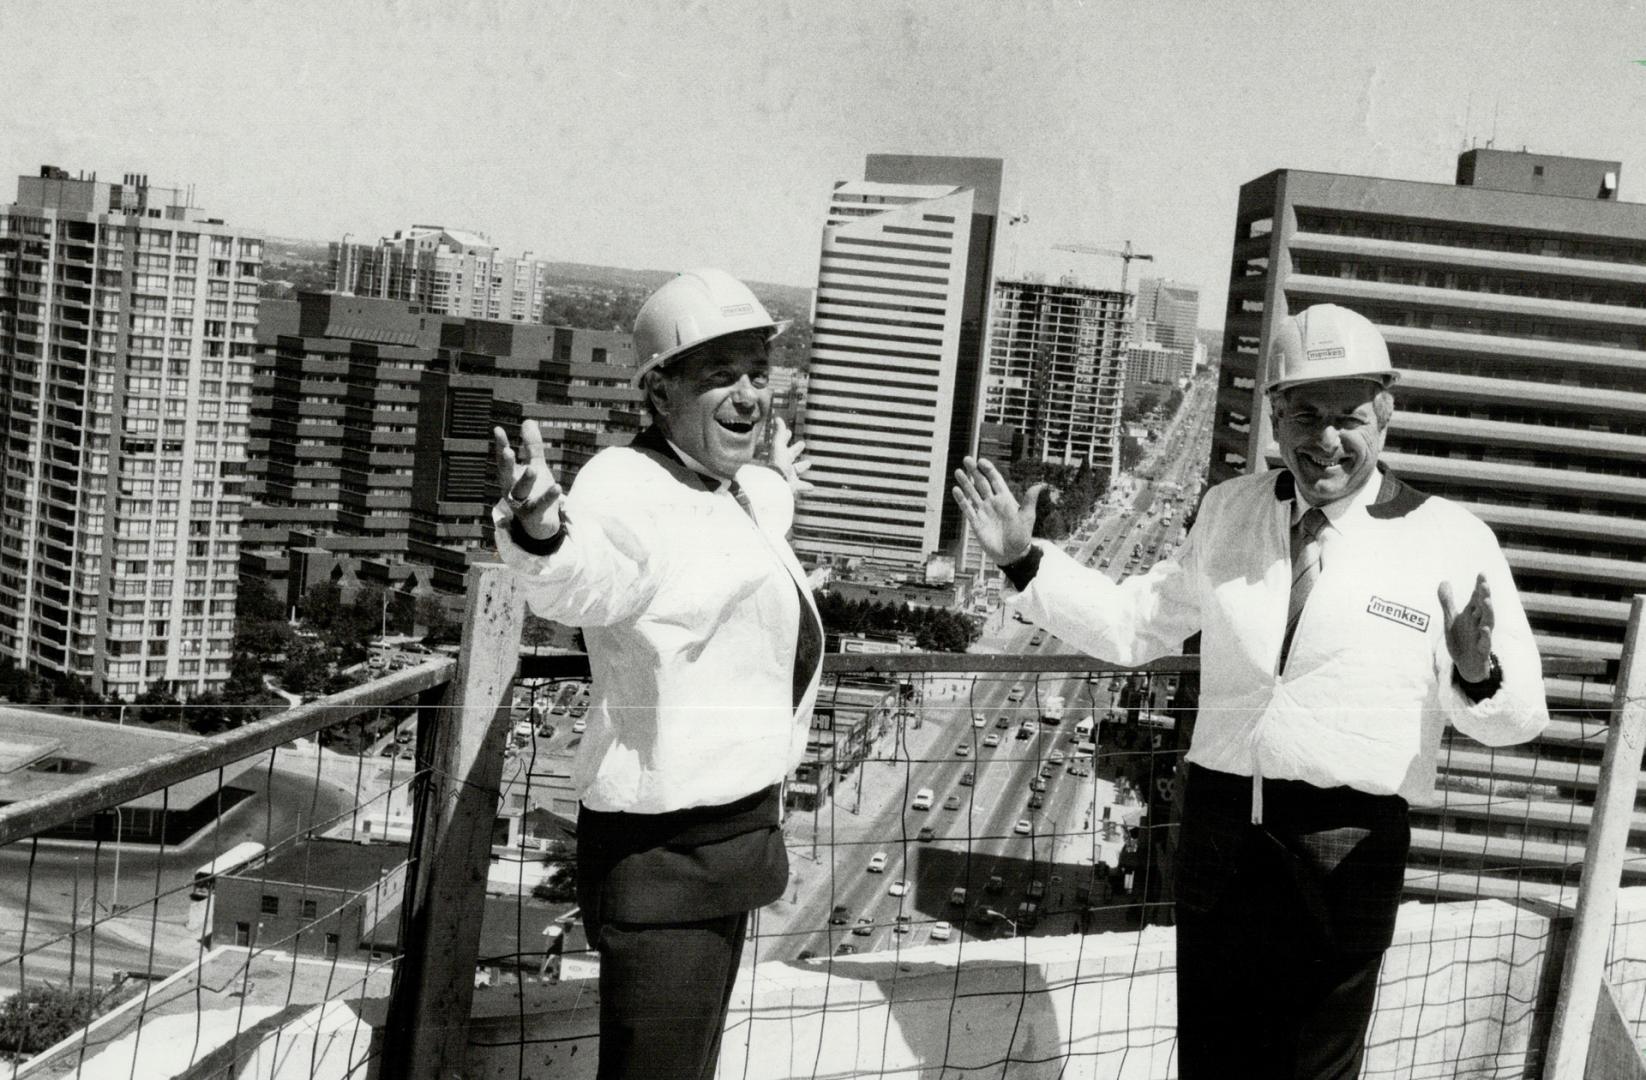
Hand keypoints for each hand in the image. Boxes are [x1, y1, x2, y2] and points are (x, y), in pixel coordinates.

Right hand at [492, 420, 562, 539]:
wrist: (541, 523)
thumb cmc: (535, 491)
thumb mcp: (535, 465)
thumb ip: (532, 446)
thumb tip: (528, 421)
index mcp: (510, 476)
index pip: (503, 459)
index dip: (500, 444)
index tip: (498, 429)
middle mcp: (511, 490)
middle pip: (506, 475)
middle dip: (506, 464)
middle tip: (508, 451)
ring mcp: (521, 504)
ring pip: (520, 492)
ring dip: (525, 480)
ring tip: (534, 469)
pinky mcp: (534, 515)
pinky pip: (540, 505)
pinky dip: (548, 497)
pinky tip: (557, 487)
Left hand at [768, 416, 813, 492]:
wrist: (775, 482)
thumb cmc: (777, 463)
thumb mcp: (778, 445)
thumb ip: (779, 432)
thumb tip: (777, 418)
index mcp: (779, 454)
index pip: (782, 443)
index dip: (786, 437)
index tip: (789, 432)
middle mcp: (783, 464)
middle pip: (790, 455)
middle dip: (795, 450)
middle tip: (802, 444)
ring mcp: (787, 475)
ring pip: (796, 469)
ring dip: (802, 466)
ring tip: (808, 463)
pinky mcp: (792, 485)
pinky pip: (800, 485)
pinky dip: (806, 486)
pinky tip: (812, 487)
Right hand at [951, 456, 1043, 565]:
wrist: (1012, 554)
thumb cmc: (1022, 536)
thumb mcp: (1027, 517)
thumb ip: (1030, 500)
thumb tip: (1041, 484)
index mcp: (1005, 499)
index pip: (995, 480)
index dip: (989, 470)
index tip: (981, 461)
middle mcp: (993, 503)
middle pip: (982, 483)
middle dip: (974, 471)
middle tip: (967, 459)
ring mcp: (983, 511)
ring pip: (972, 493)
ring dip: (965, 482)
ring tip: (958, 471)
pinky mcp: (976, 522)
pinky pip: (967, 508)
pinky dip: (961, 499)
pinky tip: (956, 490)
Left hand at [1438, 573, 1493, 681]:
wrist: (1466, 664)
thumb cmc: (1462, 639)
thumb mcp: (1451, 619)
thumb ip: (1447, 602)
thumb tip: (1444, 581)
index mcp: (1472, 615)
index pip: (1477, 598)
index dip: (1479, 586)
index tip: (1481, 573)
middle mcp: (1479, 623)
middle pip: (1483, 607)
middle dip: (1484, 595)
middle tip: (1484, 584)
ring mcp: (1482, 636)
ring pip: (1488, 622)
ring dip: (1488, 612)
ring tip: (1486, 601)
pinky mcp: (1481, 650)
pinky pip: (1485, 643)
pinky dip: (1485, 636)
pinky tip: (1484, 629)